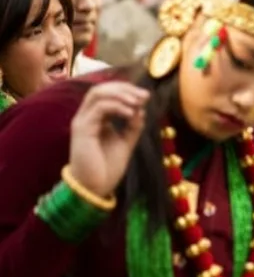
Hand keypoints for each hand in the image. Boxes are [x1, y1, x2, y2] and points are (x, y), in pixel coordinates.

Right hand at [67, 82, 149, 197]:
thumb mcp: (126, 142)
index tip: (146, 96)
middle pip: (100, 89)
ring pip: (97, 94)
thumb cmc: (107, 167)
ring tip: (138, 102)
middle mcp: (86, 117)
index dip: (127, 90)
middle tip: (144, 96)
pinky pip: (99, 108)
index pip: (107, 93)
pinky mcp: (82, 129)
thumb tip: (141, 109)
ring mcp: (82, 122)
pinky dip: (117, 107)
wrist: (95, 187)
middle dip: (125, 88)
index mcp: (95, 119)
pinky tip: (131, 114)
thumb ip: (133, 126)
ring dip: (121, 94)